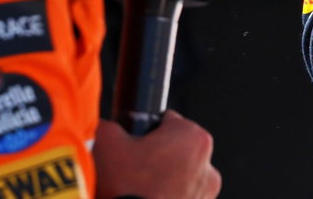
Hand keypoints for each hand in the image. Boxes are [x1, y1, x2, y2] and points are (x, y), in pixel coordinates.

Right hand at [92, 112, 219, 198]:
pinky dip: (167, 198)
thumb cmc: (124, 186)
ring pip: (181, 177)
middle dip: (157, 158)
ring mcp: (206, 193)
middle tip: (133, 170)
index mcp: (193, 136)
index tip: (135, 144)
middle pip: (177, 151)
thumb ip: (109, 125)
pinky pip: (181, 198)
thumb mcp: (105, 142)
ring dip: (164, 181)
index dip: (147, 132)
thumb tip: (104, 127)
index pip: (169, 121)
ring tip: (138, 190)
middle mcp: (207, 164)